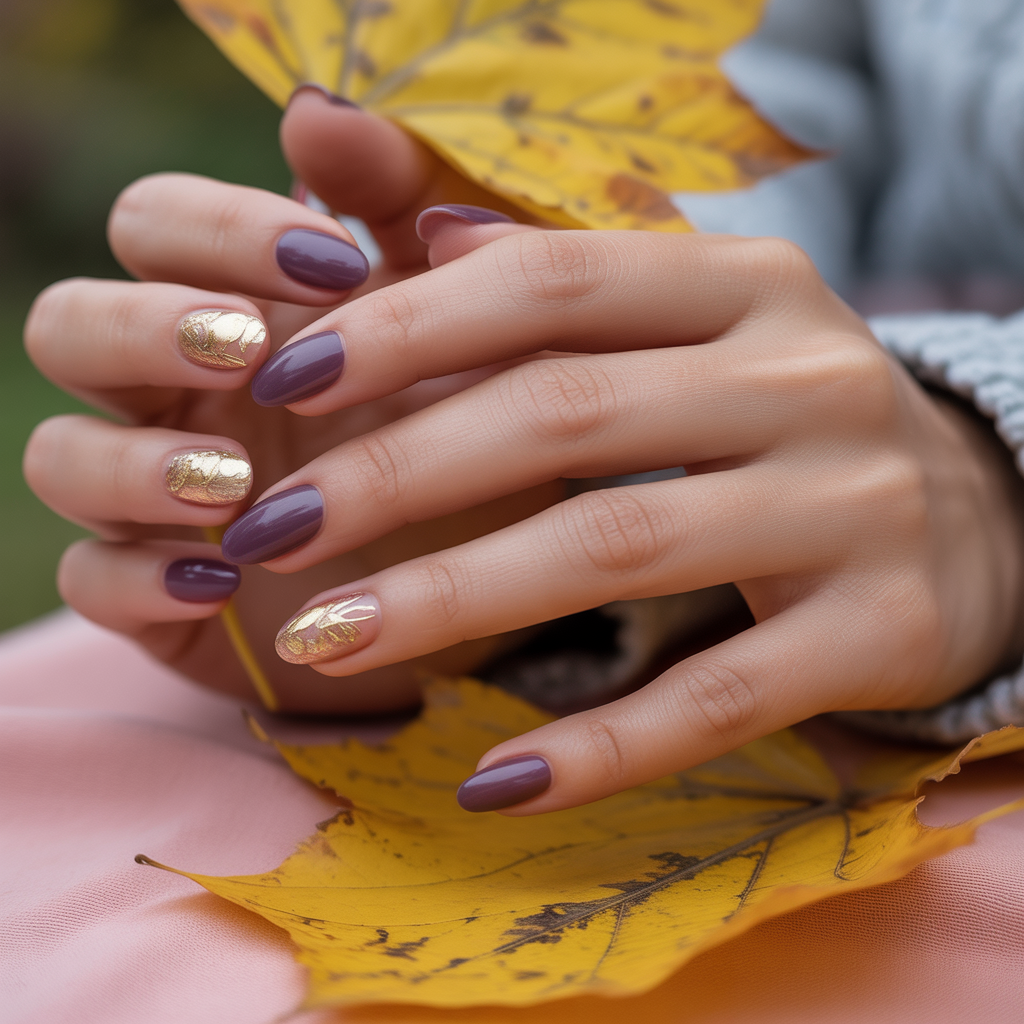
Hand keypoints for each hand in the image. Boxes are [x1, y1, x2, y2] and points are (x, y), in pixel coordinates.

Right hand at [22, 88, 561, 712]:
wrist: (484, 569)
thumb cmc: (465, 427)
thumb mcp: (459, 313)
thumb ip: (398, 206)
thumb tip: (309, 112)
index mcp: (230, 307)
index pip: (153, 226)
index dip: (219, 230)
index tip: (336, 266)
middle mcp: (171, 393)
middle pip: (68, 323)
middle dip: (147, 328)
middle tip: (248, 350)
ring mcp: (152, 496)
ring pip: (58, 454)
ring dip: (132, 462)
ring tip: (234, 479)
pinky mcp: (152, 595)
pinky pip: (90, 581)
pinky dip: (141, 578)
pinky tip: (222, 578)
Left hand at [202, 213, 1023, 812]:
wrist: (982, 517)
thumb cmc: (788, 418)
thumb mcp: (699, 324)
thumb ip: (568, 283)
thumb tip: (422, 241)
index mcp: (746, 285)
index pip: (551, 285)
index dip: (406, 329)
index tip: (280, 384)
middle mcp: (804, 378)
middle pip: (563, 416)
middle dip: (394, 475)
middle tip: (266, 532)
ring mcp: (851, 506)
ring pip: (619, 548)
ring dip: (454, 601)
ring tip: (325, 642)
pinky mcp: (880, 631)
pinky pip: (717, 698)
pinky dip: (598, 746)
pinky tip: (490, 782)